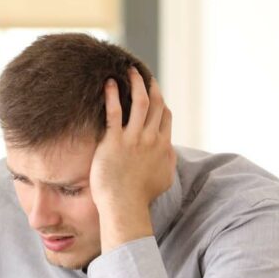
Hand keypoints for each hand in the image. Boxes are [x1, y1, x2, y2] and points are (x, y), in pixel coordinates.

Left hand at [90, 67, 175, 252]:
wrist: (124, 206)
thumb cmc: (140, 197)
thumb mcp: (164, 179)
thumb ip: (167, 162)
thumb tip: (169, 152)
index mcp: (163, 146)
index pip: (166, 117)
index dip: (161, 102)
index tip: (155, 92)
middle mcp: (151, 139)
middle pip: (156, 105)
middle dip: (151, 87)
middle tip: (143, 74)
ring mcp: (133, 139)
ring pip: (140, 103)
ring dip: (136, 84)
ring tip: (129, 71)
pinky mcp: (114, 141)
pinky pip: (115, 112)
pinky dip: (113, 96)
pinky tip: (109, 84)